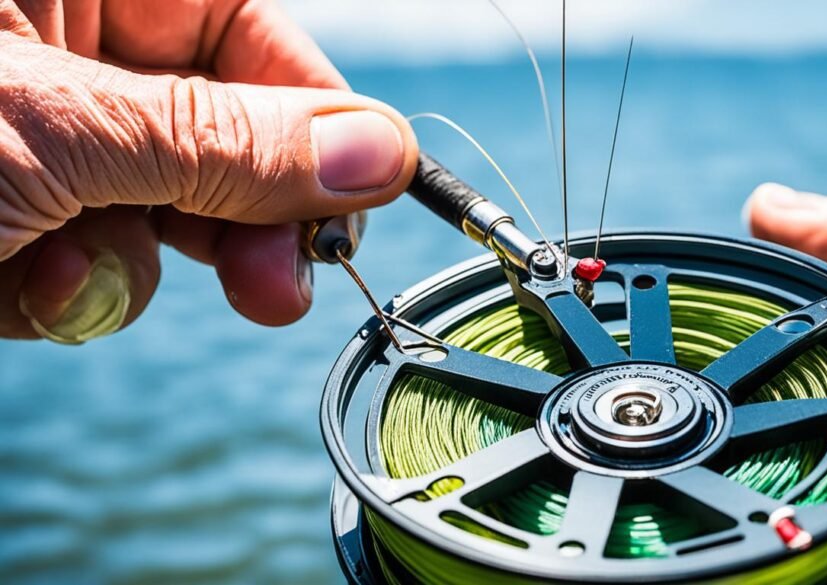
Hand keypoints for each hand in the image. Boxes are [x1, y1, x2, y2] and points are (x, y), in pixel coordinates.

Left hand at [0, 0, 419, 341]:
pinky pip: (92, 267)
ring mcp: (41, 147)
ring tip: (63, 276)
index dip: (312, 107)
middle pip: (217, 137)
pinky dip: (67, 297)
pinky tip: (19, 287)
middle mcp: (66, 61)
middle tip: (277, 288)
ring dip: (127, 270)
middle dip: (241, 222)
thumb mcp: (62, 129)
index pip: (242, 26)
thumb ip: (230, 145)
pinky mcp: (15, 223)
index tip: (364, 187)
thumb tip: (384, 154)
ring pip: (157, 218)